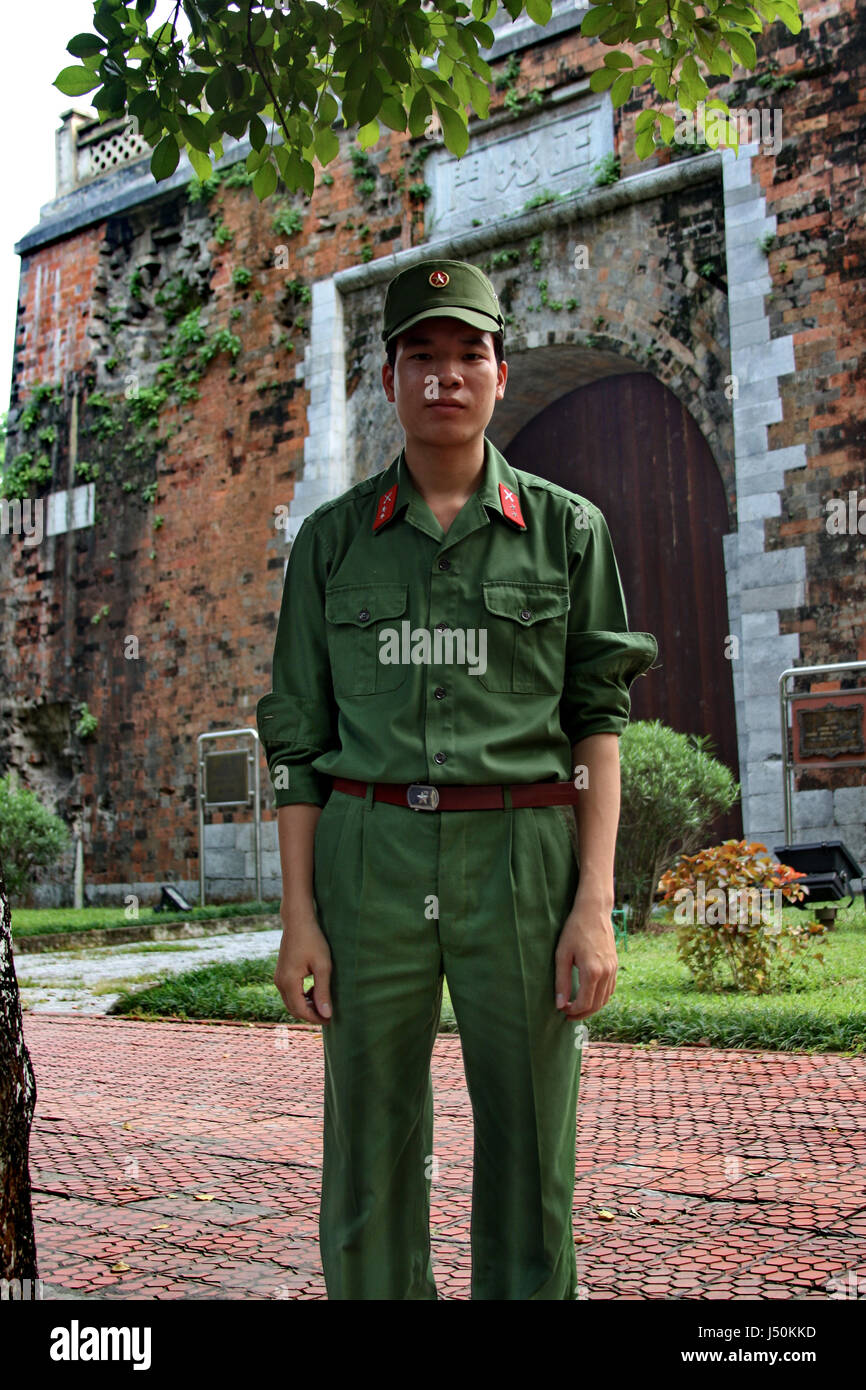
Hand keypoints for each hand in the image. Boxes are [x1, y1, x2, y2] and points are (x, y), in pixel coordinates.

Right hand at [275, 901, 332, 1025]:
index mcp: (289, 982)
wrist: (298, 921)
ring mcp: (278, 978)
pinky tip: (315, 990)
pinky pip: (290, 993)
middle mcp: (279, 982)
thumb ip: (323, 991)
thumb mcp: (322, 966)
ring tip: (324, 1001)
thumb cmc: (313, 940)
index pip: (301, 1011)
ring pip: (291, 1002)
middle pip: (294, 1009)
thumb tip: (326, 1014)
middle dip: (311, 1015)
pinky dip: (302, 997)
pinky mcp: (281, 973)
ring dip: (307, 1006)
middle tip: (329, 1014)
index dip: (316, 1018)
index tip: (331, 1019)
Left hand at [554, 894, 617, 1019]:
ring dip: (592, 1007)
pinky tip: (589, 996)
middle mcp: (606, 973)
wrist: (594, 912)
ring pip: (605, 999)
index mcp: (592, 971)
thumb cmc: (575, 930)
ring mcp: (613, 969)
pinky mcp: (615, 965)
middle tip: (568, 1015)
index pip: (585, 1003)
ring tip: (577, 1008)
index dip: (573, 1012)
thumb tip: (559, 1004)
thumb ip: (561, 981)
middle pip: (597, 1005)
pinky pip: (610, 989)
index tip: (562, 1011)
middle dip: (582, 1013)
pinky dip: (601, 998)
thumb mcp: (562, 955)